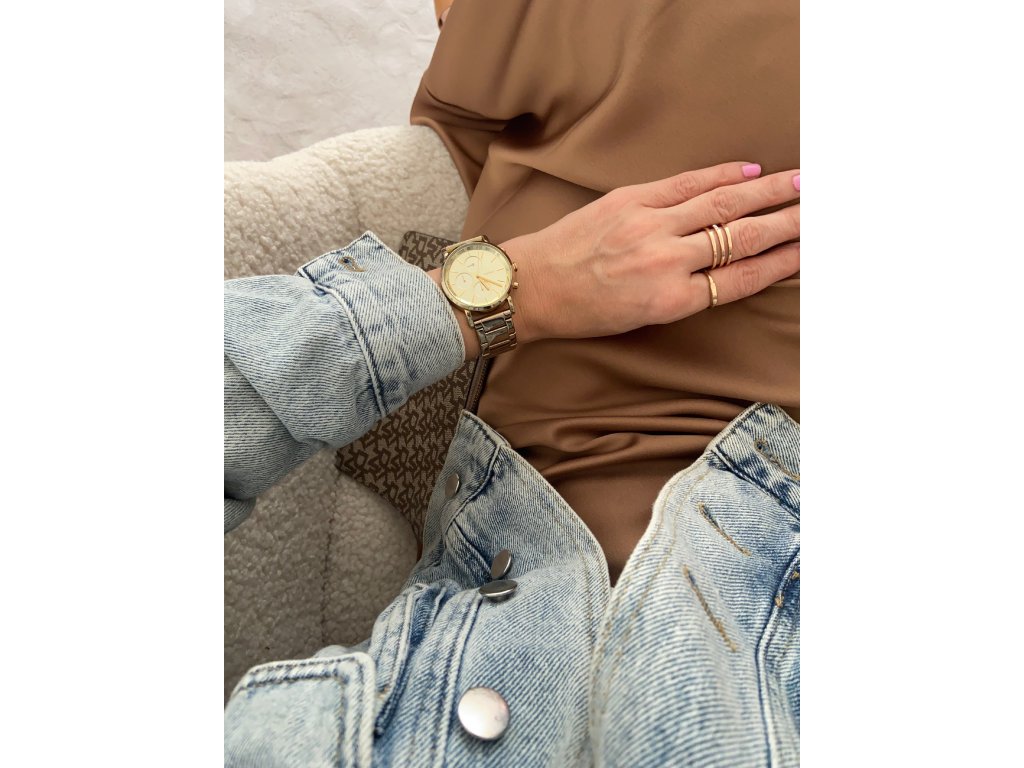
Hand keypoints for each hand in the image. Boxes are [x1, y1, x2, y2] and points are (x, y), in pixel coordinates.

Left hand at [502, 162, 799, 343]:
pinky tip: (751, 172)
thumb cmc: (582, 312)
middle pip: (741, 239)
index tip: (811, 251)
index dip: (782, 263)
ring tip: (801, 183)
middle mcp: (664, 263)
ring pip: (722, 205)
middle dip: (788, 224)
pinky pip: (686, 183)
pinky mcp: (629, 200)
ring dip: (768, 192)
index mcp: (669, 302)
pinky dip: (721, 175)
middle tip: (823, 211)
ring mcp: (647, 226)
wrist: (529, 287)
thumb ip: (685, 294)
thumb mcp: (640, 319)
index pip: (742, 278)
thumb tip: (728, 266)